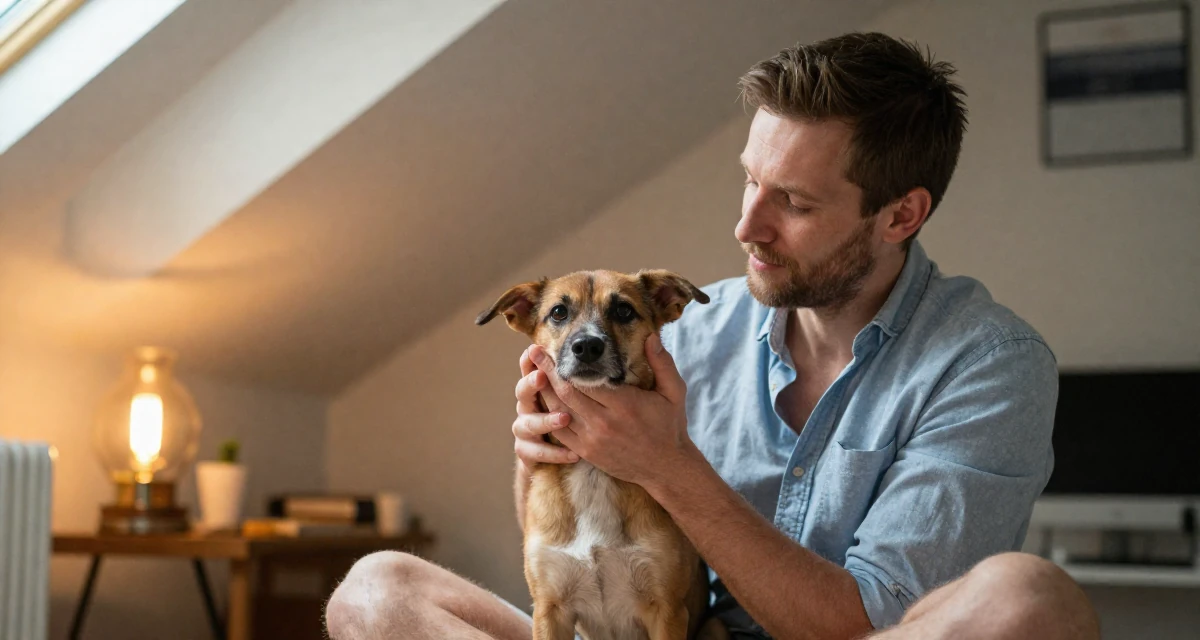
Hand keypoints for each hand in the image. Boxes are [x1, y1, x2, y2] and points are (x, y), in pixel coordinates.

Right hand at [512, 346, 578, 468]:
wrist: (551, 456)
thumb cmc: (569, 417)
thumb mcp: (573, 394)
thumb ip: (577, 378)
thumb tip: (592, 354)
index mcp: (535, 387)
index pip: (529, 370)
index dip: (531, 361)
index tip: (535, 351)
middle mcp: (526, 406)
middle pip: (523, 392)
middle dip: (532, 383)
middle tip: (542, 375)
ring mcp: (523, 429)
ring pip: (528, 424)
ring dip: (546, 421)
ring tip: (564, 419)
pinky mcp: (525, 451)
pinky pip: (536, 452)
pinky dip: (555, 453)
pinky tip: (573, 455)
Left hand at [528, 333, 701, 488]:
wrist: (665, 467)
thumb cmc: (669, 426)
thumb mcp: (674, 392)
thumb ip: (662, 364)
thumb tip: (651, 336)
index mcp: (624, 404)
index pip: (586, 380)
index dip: (565, 364)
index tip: (552, 347)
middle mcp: (604, 422)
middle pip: (566, 393)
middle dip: (547, 371)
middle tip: (533, 352)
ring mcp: (593, 439)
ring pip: (559, 412)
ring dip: (543, 392)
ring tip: (531, 373)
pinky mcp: (586, 452)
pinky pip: (559, 432)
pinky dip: (548, 416)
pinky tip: (541, 401)